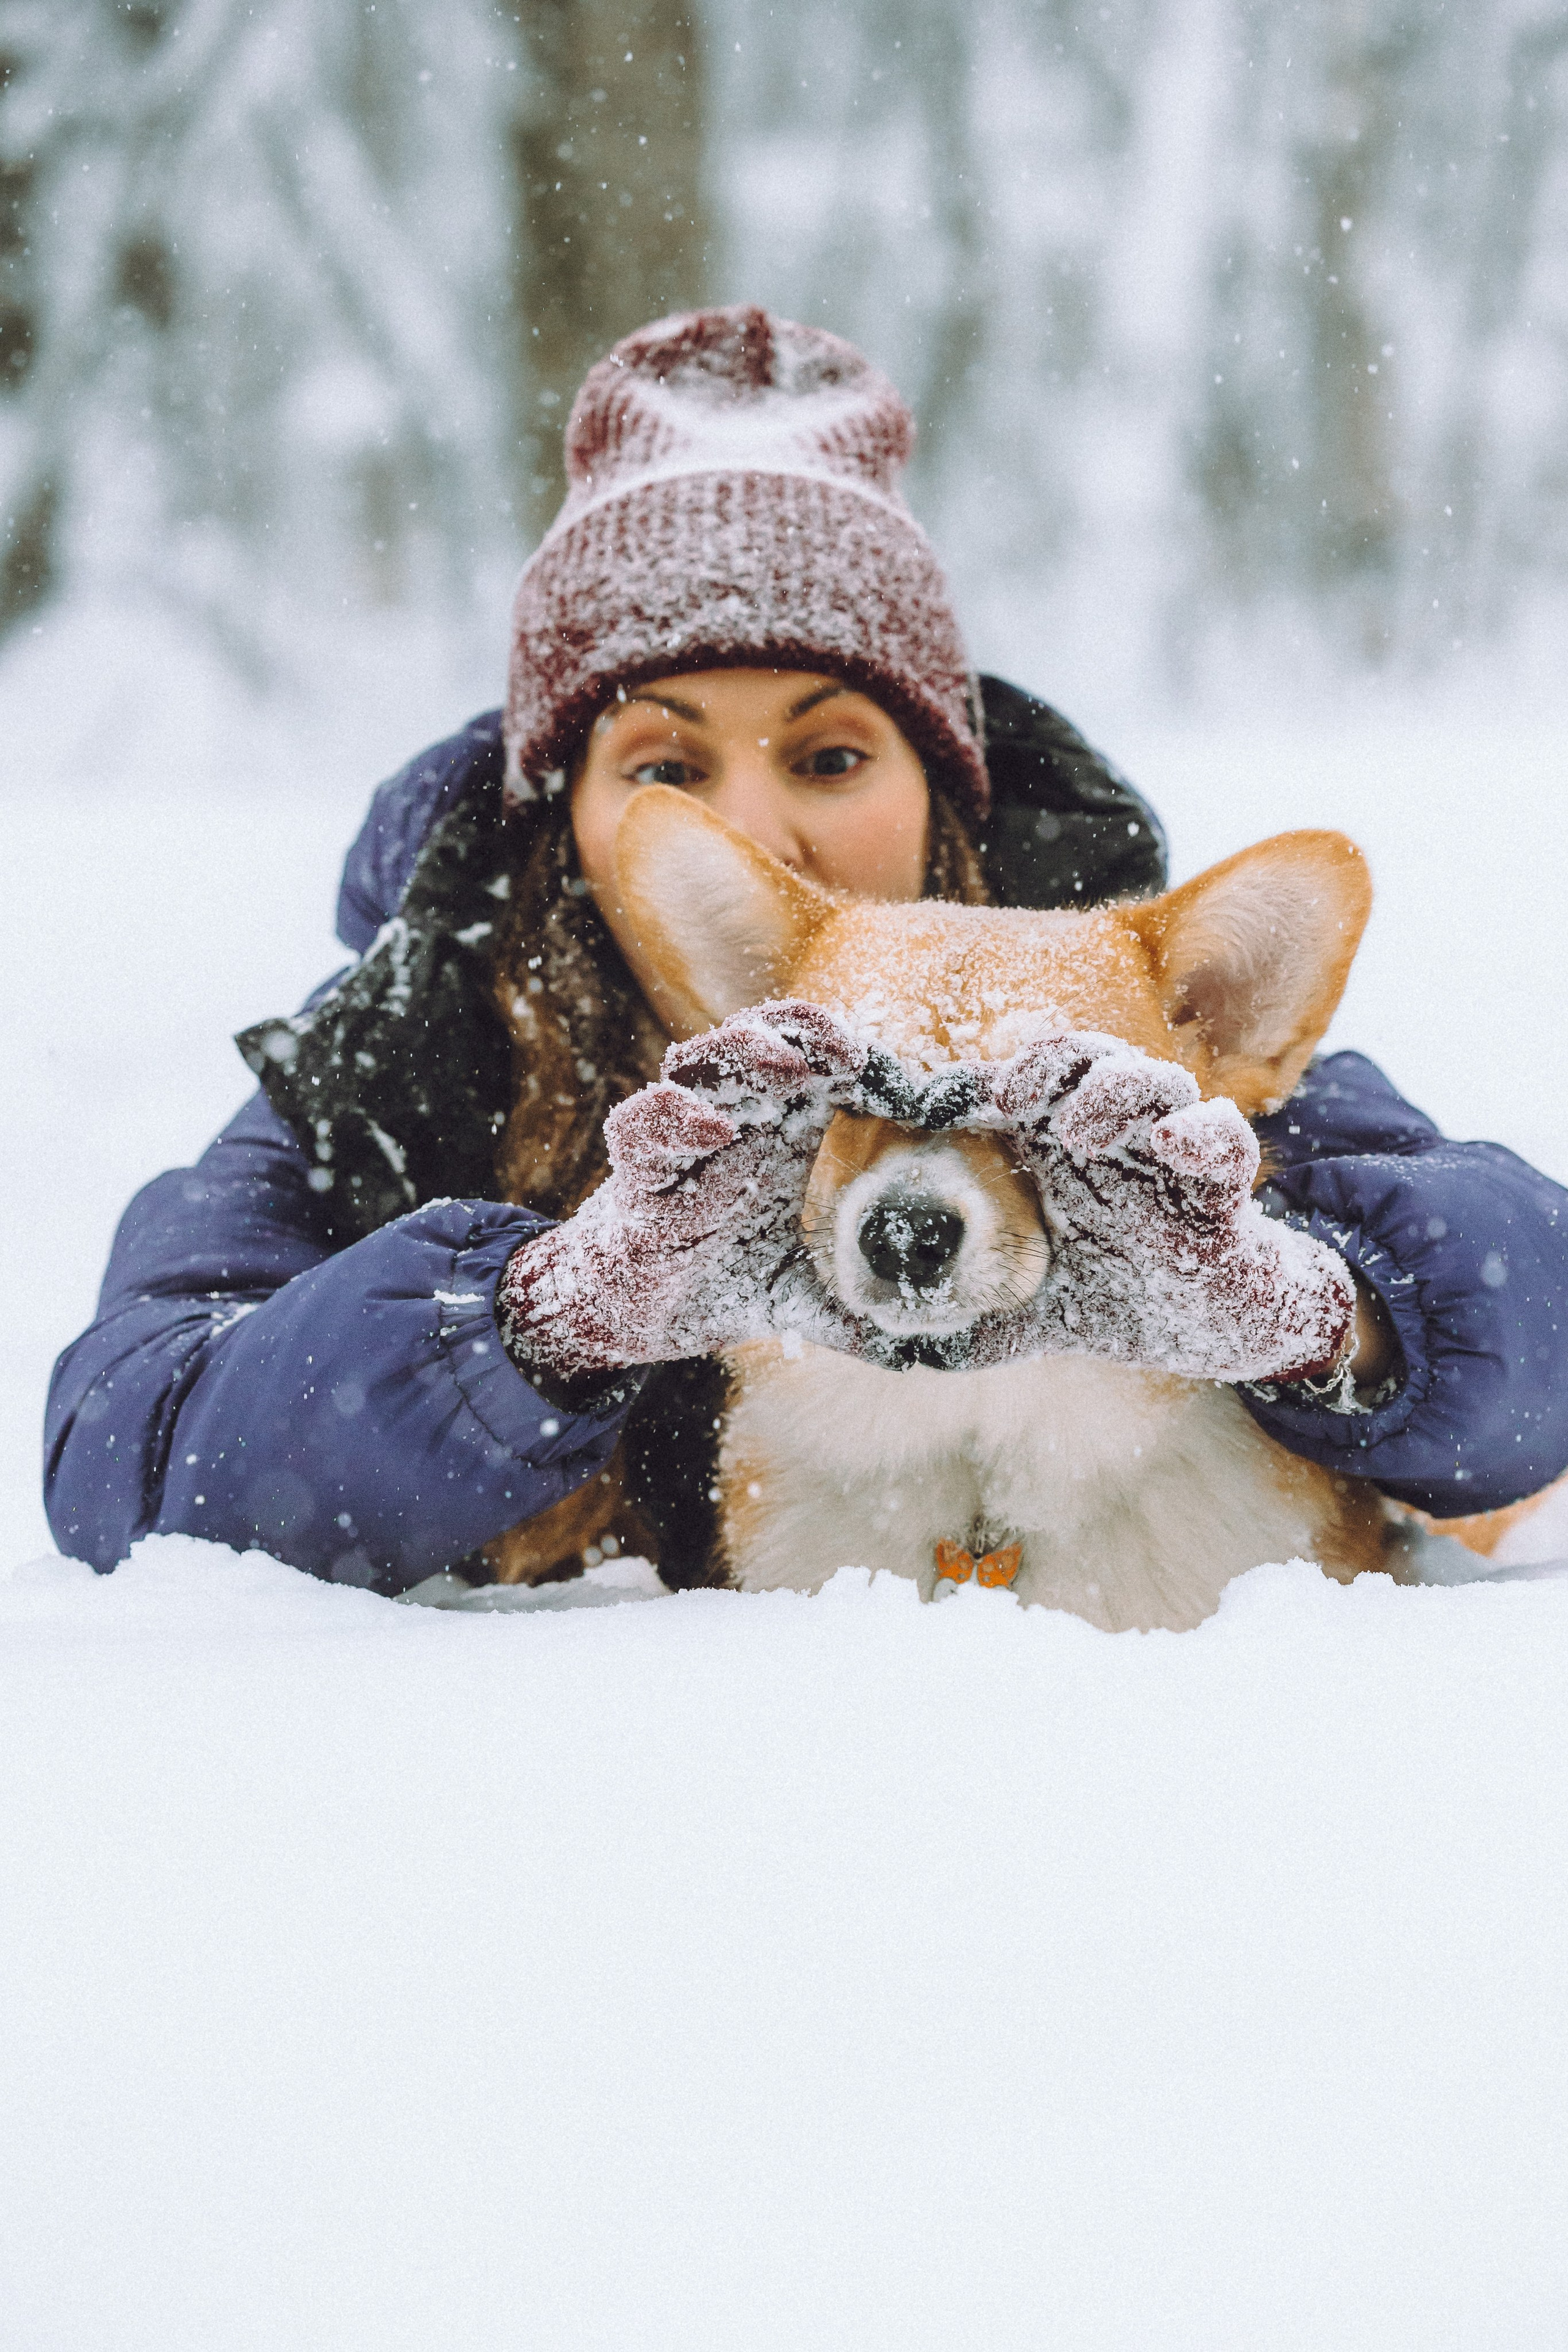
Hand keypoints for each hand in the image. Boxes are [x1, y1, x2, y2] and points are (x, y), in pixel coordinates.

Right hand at [496, 1001, 874, 1395]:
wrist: (637, 1313)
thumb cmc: (720, 1283)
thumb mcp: (800, 1301)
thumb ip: (858, 1321)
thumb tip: (924, 1357)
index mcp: (778, 1135)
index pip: (814, 1063)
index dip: (851, 1055)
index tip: (892, 1078)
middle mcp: (731, 1124)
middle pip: (761, 1040)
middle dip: (805, 1032)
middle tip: (850, 1053)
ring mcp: (680, 1142)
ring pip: (698, 1062)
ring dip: (743, 1052)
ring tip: (792, 1067)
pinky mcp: (635, 1175)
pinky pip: (640, 1125)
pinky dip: (672, 1115)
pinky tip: (715, 1126)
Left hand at [966, 1033, 1356, 1382]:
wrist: (1205, 1328)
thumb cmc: (1110, 1300)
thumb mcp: (1028, 1316)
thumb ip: (973, 1325)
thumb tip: (907, 1351)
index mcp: (1057, 1155)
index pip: (1019, 1089)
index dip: (979, 1087)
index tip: (936, 1106)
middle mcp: (1112, 1141)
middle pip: (1085, 1060)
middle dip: (1048, 1065)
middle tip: (1013, 1097)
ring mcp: (1168, 1157)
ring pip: (1156, 1081)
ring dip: (1116, 1088)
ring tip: (1079, 1129)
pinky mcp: (1221, 1189)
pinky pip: (1226, 1139)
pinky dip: (1203, 1132)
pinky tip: (1173, 1143)